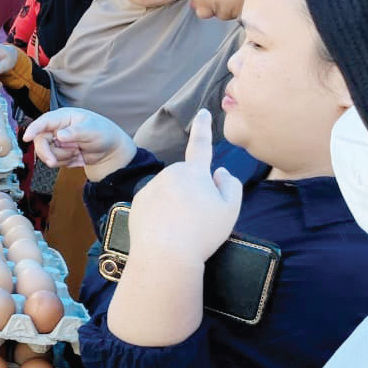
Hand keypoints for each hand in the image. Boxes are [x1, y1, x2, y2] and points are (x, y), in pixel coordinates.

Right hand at [22, 108, 136, 181]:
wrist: (109, 151)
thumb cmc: (103, 133)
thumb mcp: (92, 130)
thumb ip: (76, 132)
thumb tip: (59, 135)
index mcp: (64, 117)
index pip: (45, 121)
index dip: (34, 129)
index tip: (26, 137)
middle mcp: (56, 128)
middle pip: (40, 140)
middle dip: (46, 152)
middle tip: (53, 162)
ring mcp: (56, 141)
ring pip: (46, 152)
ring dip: (60, 157)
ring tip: (76, 153)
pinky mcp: (58, 153)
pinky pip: (53, 161)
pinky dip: (63, 162)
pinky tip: (74, 157)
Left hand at [127, 109, 241, 266]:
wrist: (164, 255)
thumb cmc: (202, 233)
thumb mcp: (230, 209)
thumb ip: (230, 185)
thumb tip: (219, 172)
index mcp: (193, 173)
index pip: (201, 145)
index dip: (203, 128)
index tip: (203, 112)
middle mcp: (169, 174)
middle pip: (186, 177)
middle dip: (193, 189)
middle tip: (199, 217)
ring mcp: (150, 188)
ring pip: (170, 190)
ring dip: (176, 202)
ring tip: (181, 226)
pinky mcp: (137, 202)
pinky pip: (155, 203)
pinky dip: (161, 213)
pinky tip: (166, 230)